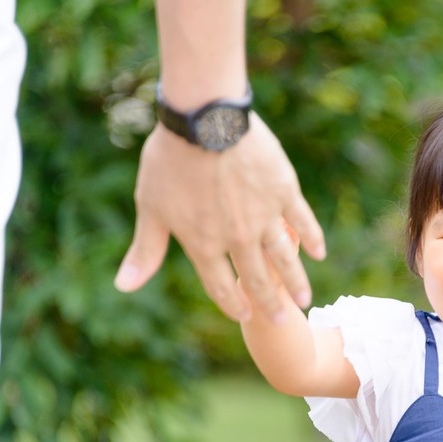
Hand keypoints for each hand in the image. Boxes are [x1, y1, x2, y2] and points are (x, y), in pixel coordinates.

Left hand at [116, 112, 325, 321]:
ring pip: (284, 258)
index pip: (220, 286)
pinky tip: (319, 252)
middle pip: (257, 279)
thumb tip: (123, 287)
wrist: (204, 121)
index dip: (232, 304)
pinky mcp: (284, 192)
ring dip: (295, 281)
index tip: (244, 316)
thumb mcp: (151, 207)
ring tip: (305, 299)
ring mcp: (264, 216)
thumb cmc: (169, 161)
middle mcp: (237, 238)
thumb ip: (145, 250)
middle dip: (269, 303)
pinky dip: (312, 238)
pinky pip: (302, 222)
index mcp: (203, 243)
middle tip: (282, 319)